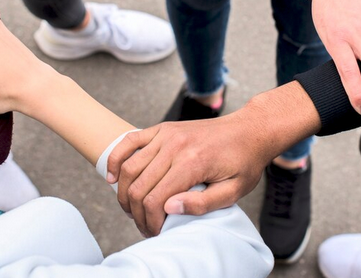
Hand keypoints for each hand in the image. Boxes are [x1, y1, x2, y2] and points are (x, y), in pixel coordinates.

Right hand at [105, 113, 270, 236]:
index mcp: (192, 163)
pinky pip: (129, 142)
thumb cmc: (243, 163)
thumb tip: (168, 209)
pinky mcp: (162, 128)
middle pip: (138, 186)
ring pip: (129, 167)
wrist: (249, 130)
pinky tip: (111, 177)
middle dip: (136, 213)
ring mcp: (166, 134)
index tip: (157, 233)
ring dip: (123, 193)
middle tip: (145, 226)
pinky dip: (115, 159)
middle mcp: (175, 146)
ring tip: (131, 209)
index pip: (155, 200)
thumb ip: (202, 204)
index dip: (151, 222)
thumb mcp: (233, 191)